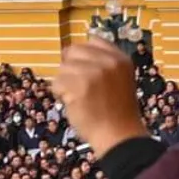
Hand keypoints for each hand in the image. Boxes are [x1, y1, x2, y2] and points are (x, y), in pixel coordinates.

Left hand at [51, 40, 148, 158]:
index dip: (83, 55)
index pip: (93, 41)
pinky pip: (56, 83)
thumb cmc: (117, 112)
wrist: (119, 137)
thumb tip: (71, 51)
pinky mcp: (79, 86)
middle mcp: (108, 62)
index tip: (84, 70)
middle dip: (71, 68)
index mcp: (121, 59)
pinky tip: (74, 104)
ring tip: (79, 99)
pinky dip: (60, 95)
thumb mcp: (120, 79)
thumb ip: (103, 63)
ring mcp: (93, 73)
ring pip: (63, 68)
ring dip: (65, 84)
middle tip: (79, 87)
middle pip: (74, 51)